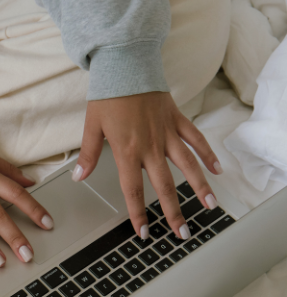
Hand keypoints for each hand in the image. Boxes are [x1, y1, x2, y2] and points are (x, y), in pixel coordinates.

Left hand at [73, 92, 221, 239]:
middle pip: (165, 186)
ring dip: (199, 187)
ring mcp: (167, 134)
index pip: (134, 191)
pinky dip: (208, 154)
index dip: (138, 214)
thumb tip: (79, 177)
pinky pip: (196, 140)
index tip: (144, 232)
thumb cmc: (108, 95)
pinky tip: (217, 169)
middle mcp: (150, 146)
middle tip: (181, 232)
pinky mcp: (177, 120)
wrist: (126, 64)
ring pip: (187, 166)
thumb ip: (88, 155)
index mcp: (127, 151)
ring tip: (209, 207)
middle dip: (174, 212)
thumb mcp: (92, 126)